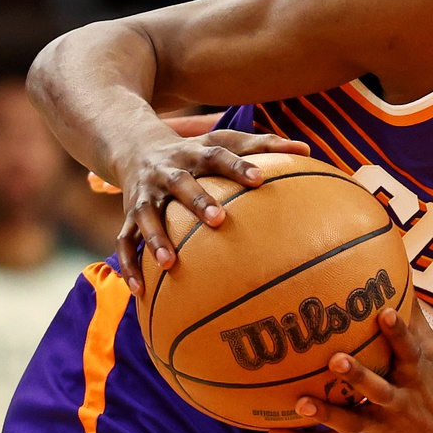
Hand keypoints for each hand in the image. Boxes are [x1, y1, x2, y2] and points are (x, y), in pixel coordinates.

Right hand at [114, 128, 308, 292]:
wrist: (133, 145)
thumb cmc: (195, 152)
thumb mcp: (223, 141)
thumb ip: (263, 146)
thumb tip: (307, 148)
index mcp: (194, 153)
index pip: (218, 155)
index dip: (238, 166)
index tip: (260, 179)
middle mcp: (167, 172)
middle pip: (181, 184)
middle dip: (198, 200)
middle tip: (219, 220)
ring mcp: (145, 195)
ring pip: (146, 215)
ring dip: (156, 238)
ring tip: (169, 264)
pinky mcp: (128, 215)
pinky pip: (124, 241)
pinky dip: (130, 265)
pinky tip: (140, 291)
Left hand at [268, 304, 432, 432]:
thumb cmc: (432, 387)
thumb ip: (414, 321)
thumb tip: (399, 274)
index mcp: (415, 374)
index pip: (408, 351)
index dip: (398, 333)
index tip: (385, 311)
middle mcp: (399, 401)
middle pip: (378, 390)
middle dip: (358, 376)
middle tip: (335, 359)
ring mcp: (380, 426)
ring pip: (351, 422)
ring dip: (326, 414)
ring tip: (300, 403)